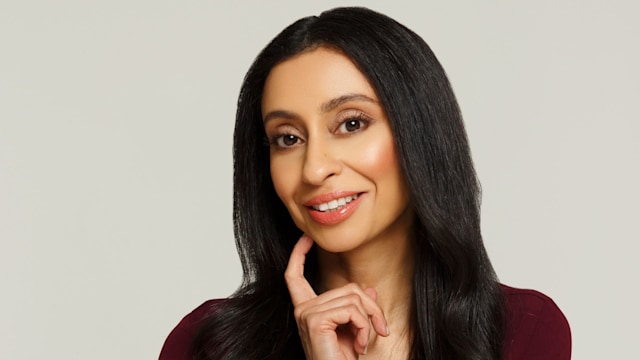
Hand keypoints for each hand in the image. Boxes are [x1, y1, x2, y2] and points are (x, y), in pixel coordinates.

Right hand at [285, 235, 388, 358]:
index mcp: (307, 310)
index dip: (298, 254)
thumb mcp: (354, 331)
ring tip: (365, 342)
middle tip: (380, 330)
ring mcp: (306, 313)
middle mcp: (303, 309)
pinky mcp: (315, 320)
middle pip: (348, 288)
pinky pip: (351, 309)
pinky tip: (359, 345)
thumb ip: (359, 308)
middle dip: (371, 307)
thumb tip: (369, 290)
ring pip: (353, 298)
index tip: (306, 238)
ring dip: (370, 320)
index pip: (294, 276)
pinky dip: (364, 326)